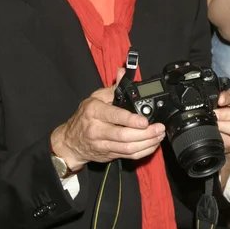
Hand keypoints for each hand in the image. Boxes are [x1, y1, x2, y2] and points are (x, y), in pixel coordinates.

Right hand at [50, 70, 164, 170]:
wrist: (70, 141)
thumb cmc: (85, 116)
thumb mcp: (96, 97)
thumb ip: (114, 87)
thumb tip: (123, 73)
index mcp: (94, 111)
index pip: (115, 116)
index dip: (131, 120)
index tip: (145, 121)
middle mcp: (97, 129)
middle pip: (124, 136)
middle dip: (145, 134)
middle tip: (159, 128)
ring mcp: (103, 144)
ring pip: (128, 148)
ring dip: (147, 143)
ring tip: (159, 136)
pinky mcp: (109, 155)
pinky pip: (129, 155)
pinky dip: (143, 151)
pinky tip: (152, 145)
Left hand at [215, 88, 229, 185]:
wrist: (219, 135)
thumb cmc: (218, 113)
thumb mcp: (219, 101)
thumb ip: (216, 96)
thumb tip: (204, 91)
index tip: (220, 99)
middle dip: (228, 114)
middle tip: (215, 114)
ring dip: (224, 127)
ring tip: (214, 126)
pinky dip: (221, 139)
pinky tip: (216, 137)